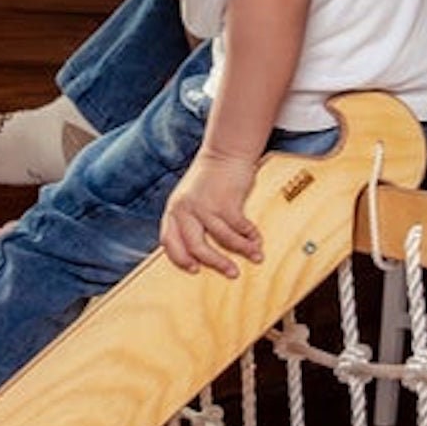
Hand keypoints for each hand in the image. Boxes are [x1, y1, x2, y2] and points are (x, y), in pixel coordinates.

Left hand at [161, 146, 261, 276]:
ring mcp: (205, 206)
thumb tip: (200, 250)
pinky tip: (257, 240)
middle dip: (216, 263)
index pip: (169, 242)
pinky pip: (240, 227)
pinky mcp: (225, 202)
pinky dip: (251, 236)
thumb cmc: (210, 178)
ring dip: (242, 250)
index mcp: (174, 210)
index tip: (194, 269)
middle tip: (231, 272)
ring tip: (255, 257)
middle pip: (196, 247)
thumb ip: (189, 220)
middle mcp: (185, 209)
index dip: (180, 259)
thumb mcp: (189, 199)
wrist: (225, 153)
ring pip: (223, 239)